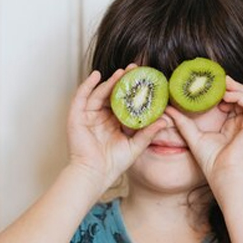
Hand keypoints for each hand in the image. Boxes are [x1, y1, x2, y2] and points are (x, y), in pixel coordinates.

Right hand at [67, 65, 168, 192]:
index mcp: (113, 123)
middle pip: (111, 94)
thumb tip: (165, 121)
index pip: (124, 102)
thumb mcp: (135, 146)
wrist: (95, 174)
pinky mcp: (76, 117)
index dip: (133, 90)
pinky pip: (81, 97)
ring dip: (109, 81)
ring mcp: (87, 116)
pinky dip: (87, 85)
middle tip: (135, 69)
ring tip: (122, 72)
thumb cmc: (112, 165)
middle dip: (123, 81)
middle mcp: (100, 118)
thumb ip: (148, 133)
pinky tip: (96, 76)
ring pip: (99, 93)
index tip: (145, 79)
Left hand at [164, 76, 242, 186]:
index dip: (225, 91)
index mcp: (235, 126)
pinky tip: (226, 96)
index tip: (210, 85)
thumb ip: (183, 122)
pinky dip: (240, 95)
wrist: (224, 176)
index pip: (235, 101)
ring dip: (238, 87)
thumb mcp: (194, 137)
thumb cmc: (212, 163)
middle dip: (233, 85)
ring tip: (223, 84)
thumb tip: (169, 109)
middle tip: (218, 80)